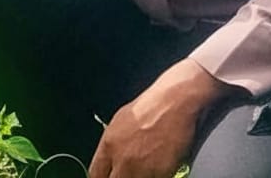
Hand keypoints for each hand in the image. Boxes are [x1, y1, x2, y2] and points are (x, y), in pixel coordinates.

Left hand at [88, 59, 233, 177]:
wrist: (175, 101)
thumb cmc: (151, 106)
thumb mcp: (120, 122)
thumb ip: (114, 144)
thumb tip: (112, 158)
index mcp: (108, 145)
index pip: (96, 174)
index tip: (108, 177)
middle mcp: (121, 159)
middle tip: (126, 174)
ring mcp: (142, 168)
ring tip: (143, 172)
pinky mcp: (162, 173)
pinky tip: (157, 171)